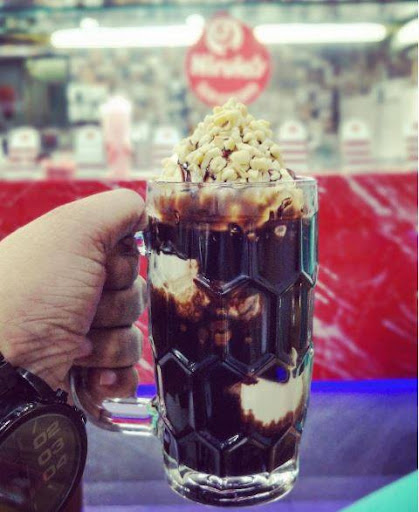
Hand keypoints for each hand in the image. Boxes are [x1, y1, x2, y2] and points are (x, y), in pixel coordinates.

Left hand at [0, 189, 146, 399]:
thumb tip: (145, 214)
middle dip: (117, 306)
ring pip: (133, 337)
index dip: (122, 265)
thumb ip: (118, 208)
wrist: (3, 365)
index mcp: (74, 261)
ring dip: (111, 344)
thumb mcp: (74, 228)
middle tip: (85, 309)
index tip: (101, 269)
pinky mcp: (88, 374)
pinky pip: (127, 374)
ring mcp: (83, 336)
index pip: (129, 257)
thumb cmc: (33, 293)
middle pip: (136, 297)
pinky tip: (94, 375)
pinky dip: (115, 376)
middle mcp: (78, 296)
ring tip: (78, 348)